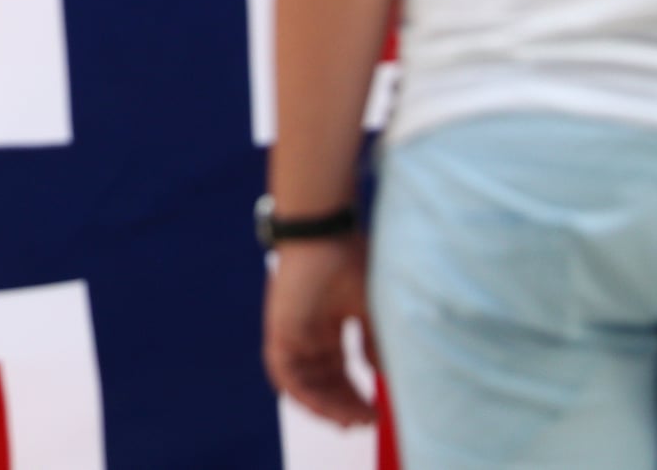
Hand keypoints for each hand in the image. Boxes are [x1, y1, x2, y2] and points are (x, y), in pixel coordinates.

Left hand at [263, 237, 375, 428]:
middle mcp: (309, 332)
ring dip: (324, 404)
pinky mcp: (278, 330)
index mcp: (329, 324)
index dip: (356, 394)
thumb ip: (375, 341)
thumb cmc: (351, 262)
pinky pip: (283, 371)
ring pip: (303, 381)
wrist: (323, 234)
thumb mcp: (372, 308)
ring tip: (348, 420)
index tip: (376, 413)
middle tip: (364, 423)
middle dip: (343, 404)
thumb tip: (378, 372)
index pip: (339, 369)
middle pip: (323, 380)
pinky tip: (320, 407)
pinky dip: (298, 392)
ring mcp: (292, 331)